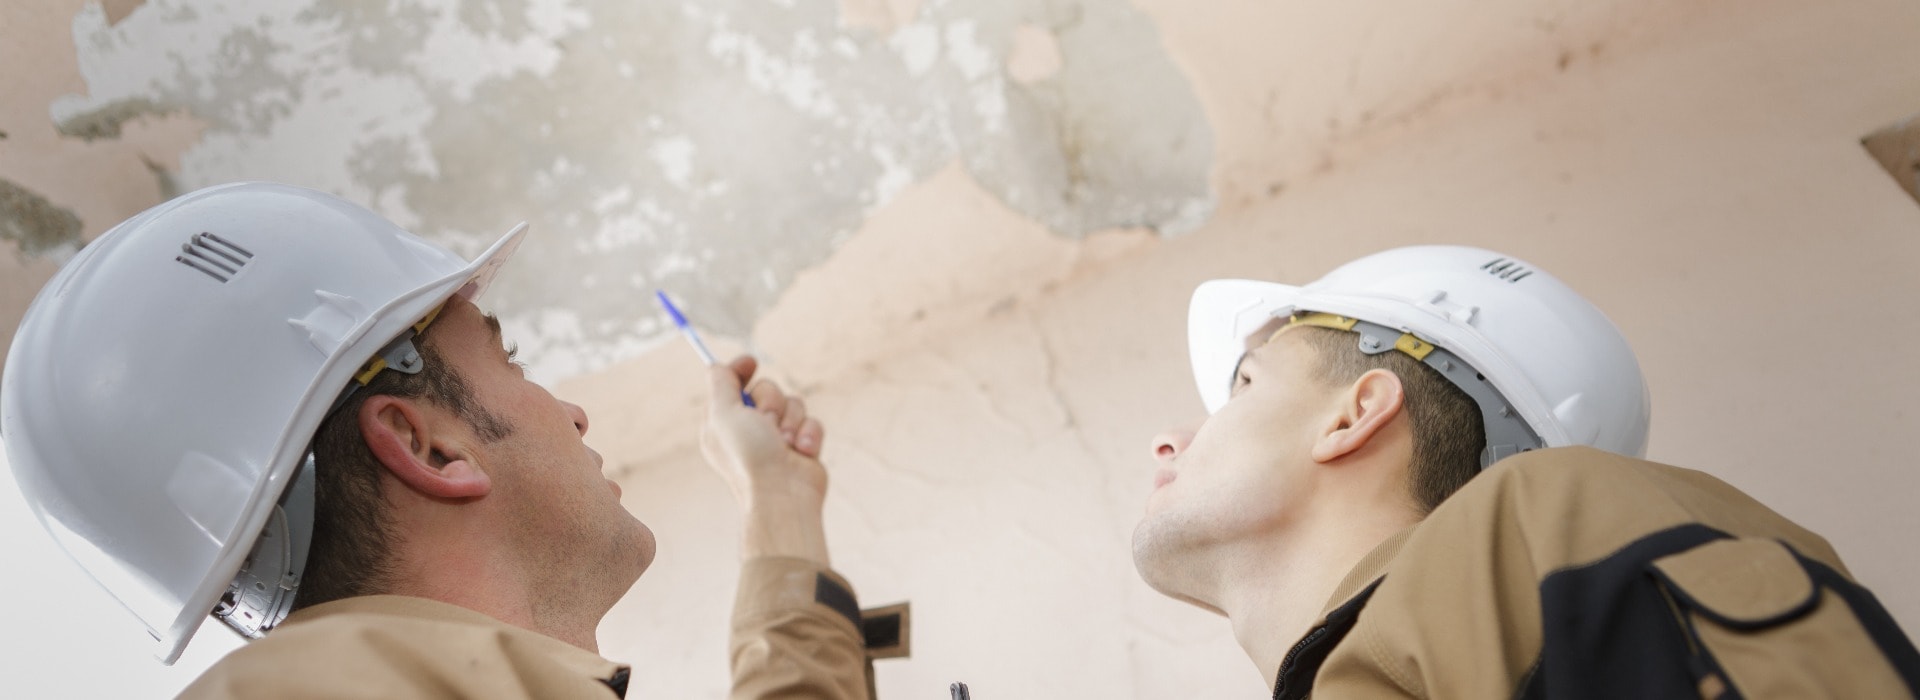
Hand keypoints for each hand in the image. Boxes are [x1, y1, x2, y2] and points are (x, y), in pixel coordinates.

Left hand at [700, 356, 828, 510]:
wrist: (784, 493)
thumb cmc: (749, 455)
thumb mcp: (723, 414)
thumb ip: (719, 384)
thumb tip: (717, 367)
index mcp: (724, 423)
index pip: (730, 386)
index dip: (740, 371)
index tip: (750, 363)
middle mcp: (749, 429)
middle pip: (766, 389)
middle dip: (770, 401)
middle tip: (766, 422)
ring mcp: (777, 438)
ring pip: (793, 403)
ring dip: (791, 419)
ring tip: (785, 443)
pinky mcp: (802, 445)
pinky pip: (811, 421)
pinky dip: (808, 434)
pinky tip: (802, 452)